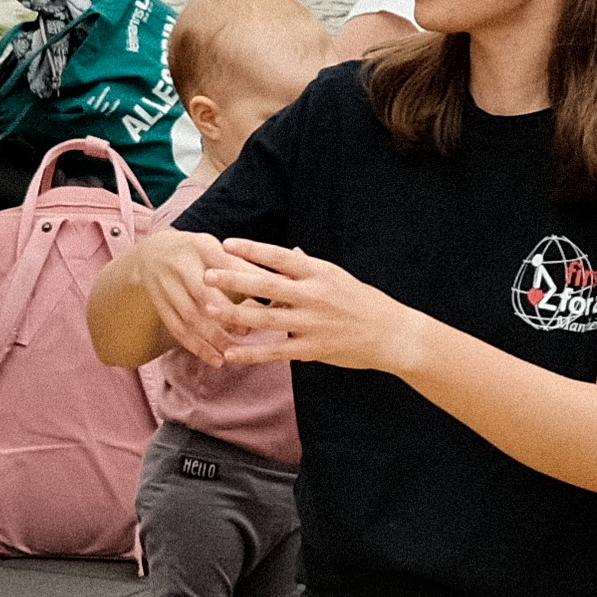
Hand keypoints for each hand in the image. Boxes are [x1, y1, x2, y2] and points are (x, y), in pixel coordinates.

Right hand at [127, 226, 260, 366]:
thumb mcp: (218, 250)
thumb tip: (284, 282)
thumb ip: (245, 266)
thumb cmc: (200, 254)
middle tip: (248, 333)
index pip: (228, 266)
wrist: (152, 253)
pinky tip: (214, 359)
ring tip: (231, 354)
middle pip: (203, 293)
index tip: (270, 301)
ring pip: (189, 315)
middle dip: (226, 316)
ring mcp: (166, 285)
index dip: (248, 283)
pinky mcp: (158, 303)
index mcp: (202, 247)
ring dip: (211, 337)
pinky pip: (177, 328)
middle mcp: (181, 264)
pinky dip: (196, 346)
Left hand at [203, 236, 432, 377]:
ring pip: (267, 318)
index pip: (280, 257)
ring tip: (208, 309)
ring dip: (235, 314)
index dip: (252, 250)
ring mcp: (312, 324)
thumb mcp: (337, 277)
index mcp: (318, 273)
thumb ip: (310, 267)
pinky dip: (252, 352)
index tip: (226, 244)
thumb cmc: (362, 302)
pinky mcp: (312, 349)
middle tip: (206, 275)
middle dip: (234, 280)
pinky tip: (231, 352)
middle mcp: (313, 296)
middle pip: (267, 286)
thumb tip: (291, 250)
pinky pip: (276, 351)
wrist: (391, 334)